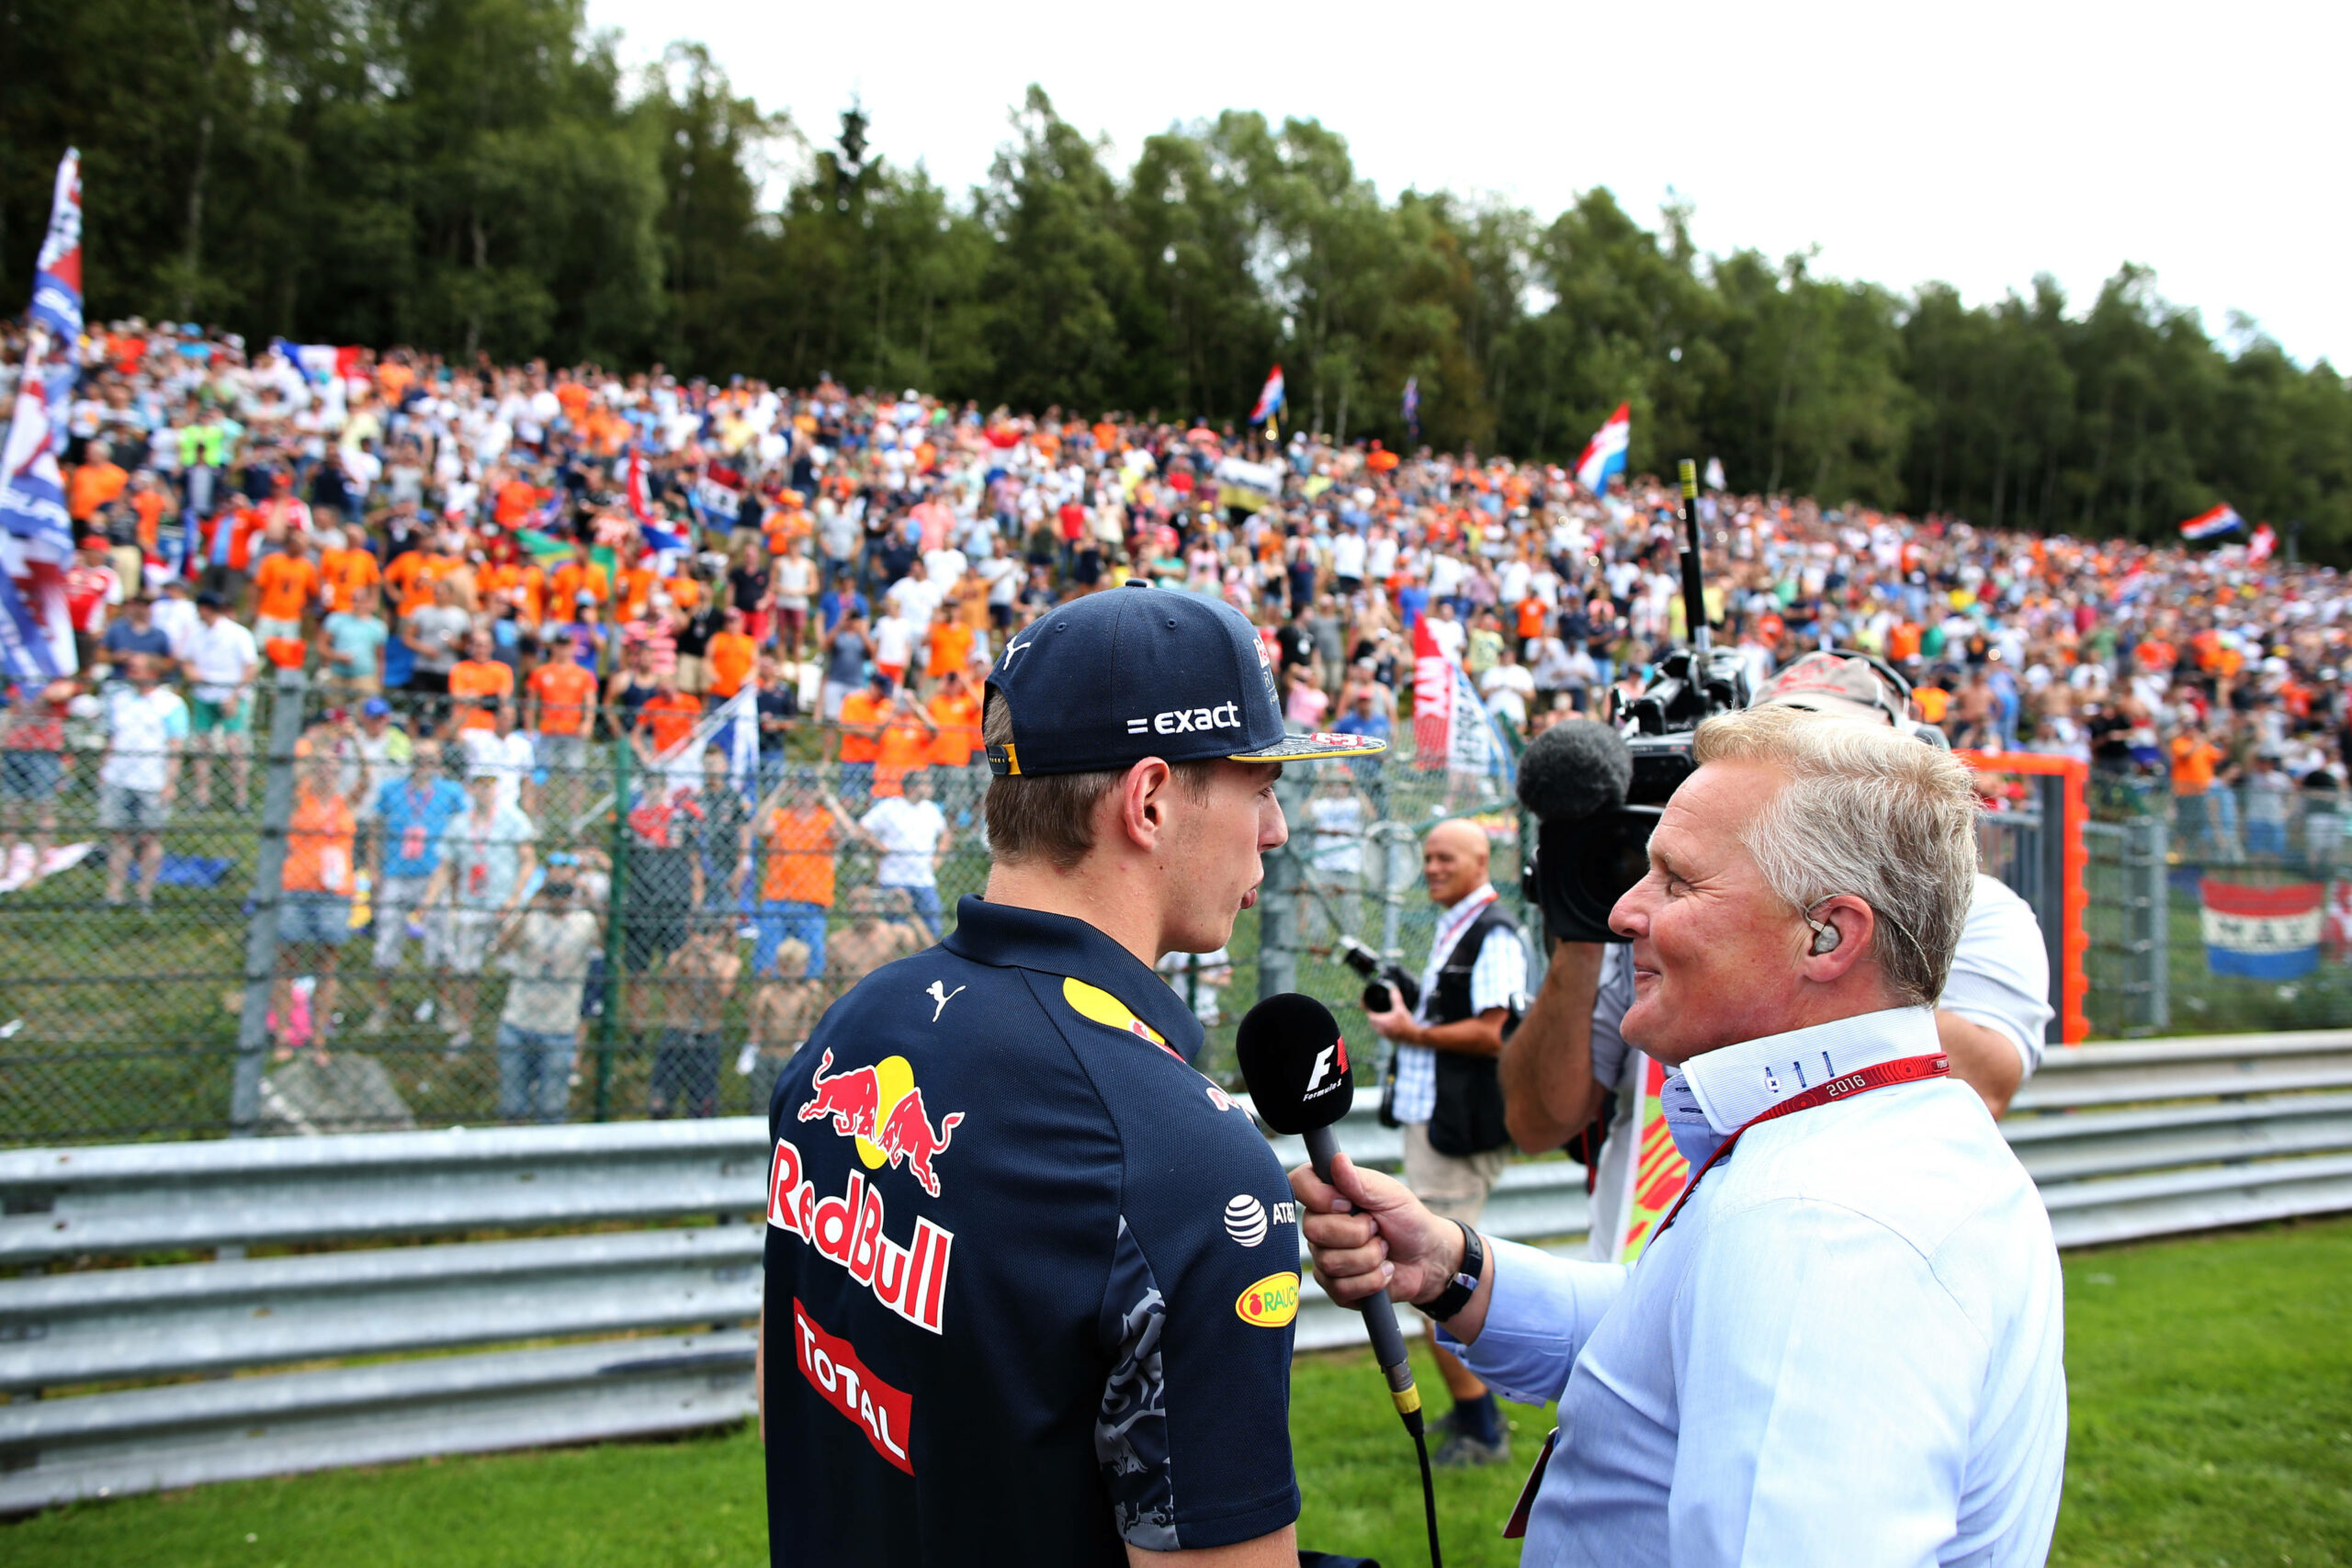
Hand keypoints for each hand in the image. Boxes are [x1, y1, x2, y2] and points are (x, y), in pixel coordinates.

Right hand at [1289, 1153, 1461, 1310]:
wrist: (1428, 1258)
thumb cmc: (1408, 1220)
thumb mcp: (1391, 1195)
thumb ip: (1361, 1181)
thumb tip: (1337, 1159)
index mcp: (1329, 1195)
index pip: (1298, 1184)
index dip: (1318, 1196)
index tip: (1347, 1204)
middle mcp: (1320, 1225)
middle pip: (1313, 1230)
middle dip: (1357, 1233)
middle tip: (1378, 1229)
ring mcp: (1324, 1257)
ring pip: (1331, 1262)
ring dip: (1370, 1257)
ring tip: (1383, 1250)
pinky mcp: (1335, 1287)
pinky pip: (1342, 1288)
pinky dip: (1373, 1280)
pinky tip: (1383, 1270)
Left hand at [1364, 998, 1417, 1042]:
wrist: (1414, 1037)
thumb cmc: (1406, 1024)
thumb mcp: (1401, 1009)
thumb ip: (1395, 998)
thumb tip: (1393, 989)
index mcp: (1379, 1022)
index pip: (1367, 1012)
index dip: (1364, 1004)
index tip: (1363, 999)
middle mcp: (1379, 1029)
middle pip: (1371, 1019)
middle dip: (1370, 1011)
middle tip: (1372, 1004)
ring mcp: (1383, 1035)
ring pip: (1375, 1025)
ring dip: (1376, 1019)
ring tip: (1378, 1012)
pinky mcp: (1388, 1038)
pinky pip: (1381, 1030)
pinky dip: (1381, 1025)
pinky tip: (1386, 1022)